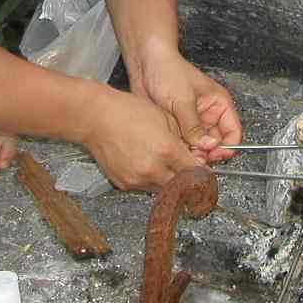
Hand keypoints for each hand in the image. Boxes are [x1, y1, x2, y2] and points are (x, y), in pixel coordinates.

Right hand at [79, 87, 201, 191]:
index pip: (196, 173)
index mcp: (167, 150)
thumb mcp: (165, 118)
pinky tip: (149, 165)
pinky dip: (152, 181)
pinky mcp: (125, 184)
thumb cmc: (128, 111)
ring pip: (165, 191)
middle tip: (190, 175)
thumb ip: (184, 139)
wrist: (96, 117)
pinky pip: (146, 188)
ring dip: (171, 183)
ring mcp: (137, 179)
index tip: (206, 176)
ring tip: (167, 167)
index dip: (204, 176)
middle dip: (189, 183)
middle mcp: (153, 169)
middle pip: (182, 188)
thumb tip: (197, 155)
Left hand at [132, 48, 241, 164]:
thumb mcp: (183, 99)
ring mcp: (193, 122)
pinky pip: (184, 144)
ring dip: (192, 152)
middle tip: (193, 155)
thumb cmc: (168, 70)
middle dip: (206, 152)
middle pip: (216, 144)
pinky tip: (172, 146)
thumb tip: (206, 146)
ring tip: (181, 150)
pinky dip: (180, 148)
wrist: (144, 64)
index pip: (233, 133)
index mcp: (219, 104)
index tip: (213, 155)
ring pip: (200, 147)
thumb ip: (194, 126)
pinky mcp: (178, 127)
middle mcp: (209, 115)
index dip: (226, 147)